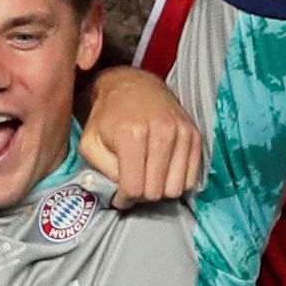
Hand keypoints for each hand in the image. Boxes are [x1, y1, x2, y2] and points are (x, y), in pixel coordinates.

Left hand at [77, 67, 205, 207]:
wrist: (133, 86)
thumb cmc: (107, 117)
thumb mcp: (90, 143)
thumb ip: (102, 171)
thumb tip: (123, 192)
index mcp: (132, 133)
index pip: (134, 187)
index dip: (124, 199)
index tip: (119, 197)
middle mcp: (161, 131)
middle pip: (156, 191)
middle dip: (141, 195)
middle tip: (133, 185)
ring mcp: (181, 132)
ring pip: (176, 188)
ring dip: (160, 190)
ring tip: (147, 178)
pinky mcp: (195, 135)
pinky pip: (191, 178)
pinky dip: (176, 181)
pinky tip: (162, 171)